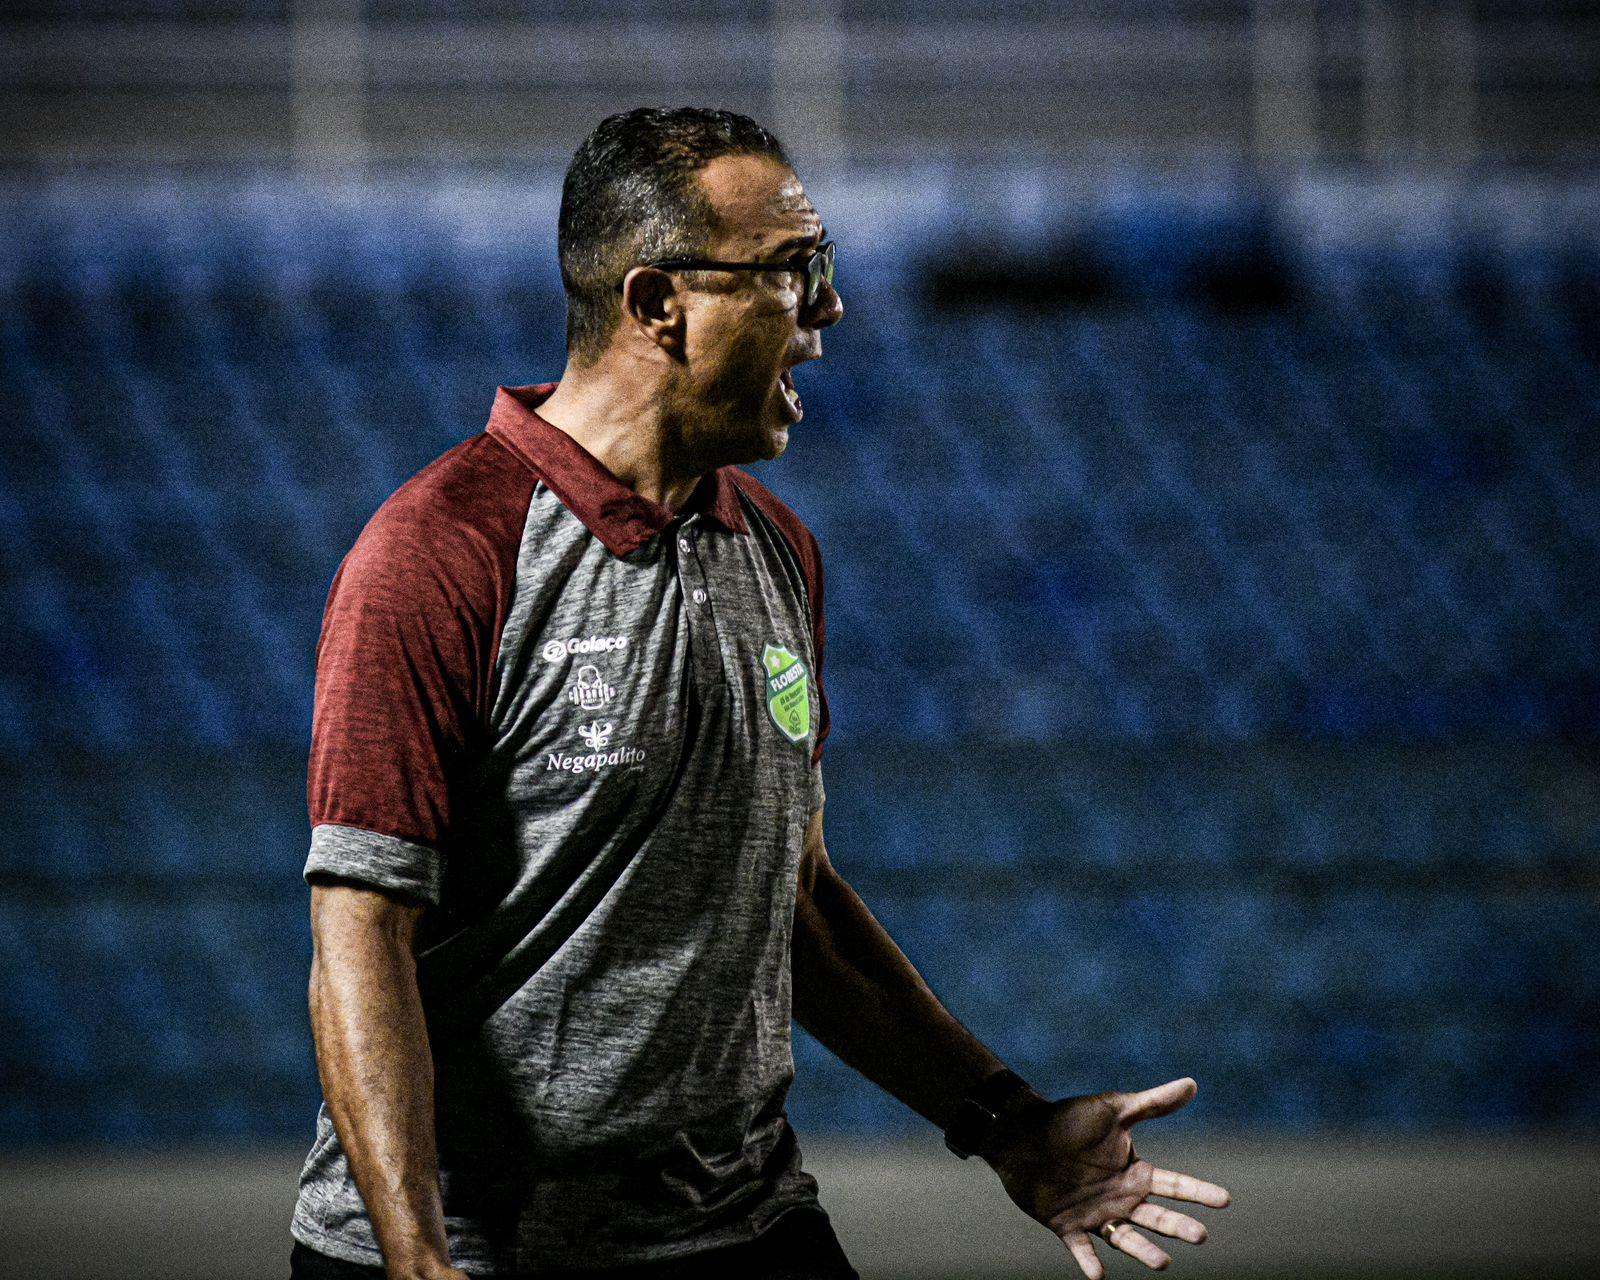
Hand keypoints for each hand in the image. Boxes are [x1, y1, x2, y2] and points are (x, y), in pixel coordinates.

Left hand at [982, 1077, 1229, 1277]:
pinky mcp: (1066, 1226)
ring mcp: (1096, 1214)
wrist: (1021, 1132)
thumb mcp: (1113, 1110)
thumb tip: (1191, 1084)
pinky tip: (1098, 1275)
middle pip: (1157, 1216)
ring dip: (1144, 1251)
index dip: (1199, 1192)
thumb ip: (1152, 1103)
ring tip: (1162, 1262)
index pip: (1175, 1185)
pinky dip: (1089, 1262)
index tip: (1225, 1199)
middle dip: (1178, 1226)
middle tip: (1200, 1235)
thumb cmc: (1068, 1119)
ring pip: (1126, 1238)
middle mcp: (1121, 1198)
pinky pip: (1081, 1249)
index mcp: (1134, 1173)